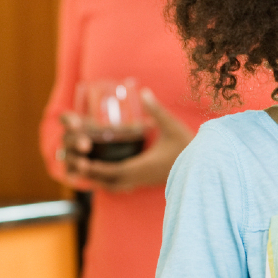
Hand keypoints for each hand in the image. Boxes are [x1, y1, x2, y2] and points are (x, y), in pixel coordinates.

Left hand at [61, 89, 193, 192]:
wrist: (204, 167)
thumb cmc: (189, 147)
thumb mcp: (173, 126)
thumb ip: (156, 110)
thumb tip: (144, 92)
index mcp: (143, 166)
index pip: (113, 171)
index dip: (95, 168)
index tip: (81, 163)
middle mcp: (140, 177)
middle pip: (109, 181)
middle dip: (90, 175)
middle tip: (73, 166)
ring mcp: (143, 181)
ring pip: (115, 185)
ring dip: (98, 180)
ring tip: (82, 172)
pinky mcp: (146, 181)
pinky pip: (122, 185)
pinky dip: (109, 182)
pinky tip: (103, 176)